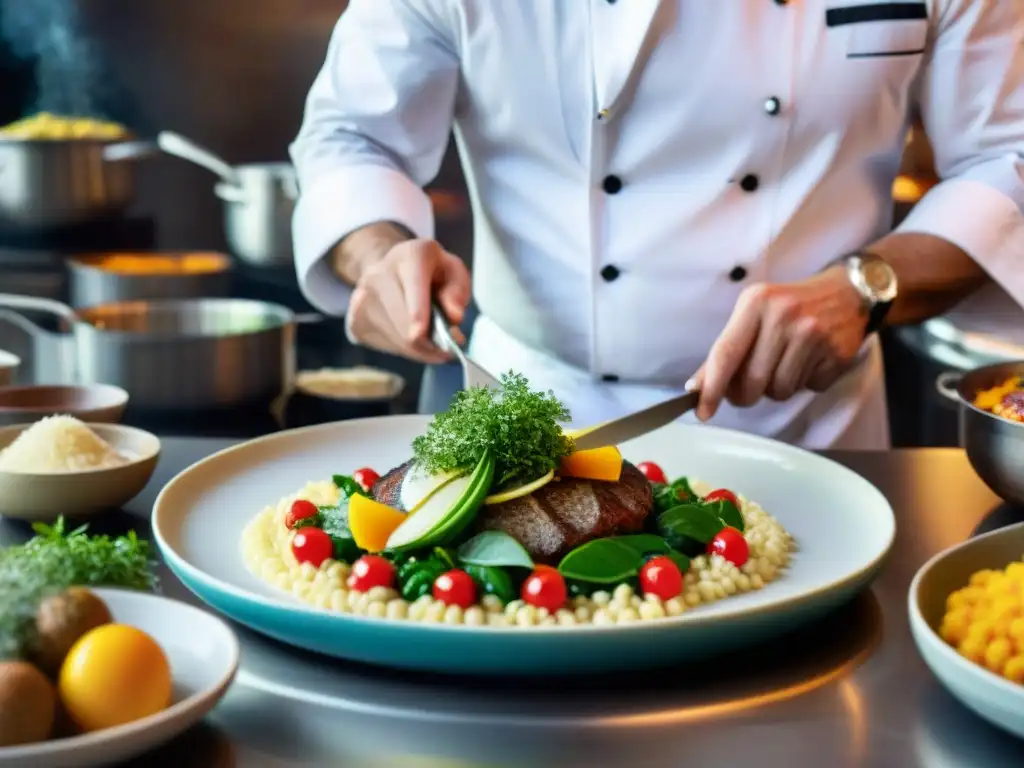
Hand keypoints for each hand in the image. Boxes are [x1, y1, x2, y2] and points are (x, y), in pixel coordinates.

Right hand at [347, 238, 470, 362]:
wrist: (393, 270)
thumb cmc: (431, 274)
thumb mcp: (454, 273)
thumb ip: (457, 293)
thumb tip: (454, 317)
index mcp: (410, 254)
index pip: (413, 282)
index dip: (417, 309)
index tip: (421, 333)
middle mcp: (378, 272)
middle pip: (402, 319)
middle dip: (427, 342)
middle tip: (446, 352)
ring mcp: (361, 297)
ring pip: (395, 338)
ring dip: (417, 349)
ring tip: (430, 340)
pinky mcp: (355, 320)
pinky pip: (384, 346)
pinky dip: (403, 349)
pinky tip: (409, 336)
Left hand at [689, 267, 867, 420]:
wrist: (847, 293)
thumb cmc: (789, 306)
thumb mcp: (753, 314)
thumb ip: (726, 349)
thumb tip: (697, 388)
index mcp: (756, 302)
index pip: (726, 353)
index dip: (712, 388)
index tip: (702, 412)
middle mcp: (783, 316)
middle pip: (751, 382)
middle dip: (744, 394)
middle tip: (748, 386)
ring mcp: (812, 335)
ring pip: (779, 391)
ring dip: (776, 388)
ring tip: (784, 364)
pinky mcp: (836, 354)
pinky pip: (806, 389)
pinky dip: (802, 383)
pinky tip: (808, 361)